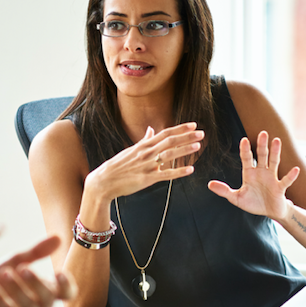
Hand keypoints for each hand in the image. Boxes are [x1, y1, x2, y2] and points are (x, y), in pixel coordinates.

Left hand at [0, 236, 77, 306]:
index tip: (58, 273)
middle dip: (36, 282)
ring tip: (4, 274)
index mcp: (47, 292)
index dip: (66, 285)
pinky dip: (1, 300)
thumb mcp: (15, 262)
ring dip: (18, 290)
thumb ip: (35, 252)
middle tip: (21, 267)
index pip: (67, 294)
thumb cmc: (0, 282)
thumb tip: (58, 237)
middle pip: (48, 298)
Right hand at [85, 122, 203, 201]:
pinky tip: (190, 170)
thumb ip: (144, 140)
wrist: (104, 181)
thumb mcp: (131, 150)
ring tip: (198, 146)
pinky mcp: (146, 179)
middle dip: (186, 137)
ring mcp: (147, 165)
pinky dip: (178, 172)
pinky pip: (165, 175)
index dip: (180, 129)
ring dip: (184, 150)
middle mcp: (146, 153)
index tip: (193, 125)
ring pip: (169, 155)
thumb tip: (151, 129)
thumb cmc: (118, 166)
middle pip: (170, 141)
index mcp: (144, 145)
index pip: (165, 133)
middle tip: (201, 133)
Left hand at [207, 130, 299, 220]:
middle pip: (262, 156)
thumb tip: (209, 185)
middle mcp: (262, 172)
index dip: (245, 150)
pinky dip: (291, 175)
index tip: (244, 139)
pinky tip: (295, 169)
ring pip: (274, 162)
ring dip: (275, 152)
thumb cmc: (254, 203)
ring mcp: (272, 178)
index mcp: (250, 173)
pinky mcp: (280, 188)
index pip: (247, 158)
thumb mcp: (236, 198)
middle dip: (262, 145)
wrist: (270, 212)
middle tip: (262, 132)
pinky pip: (286, 180)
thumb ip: (224, 191)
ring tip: (277, 140)